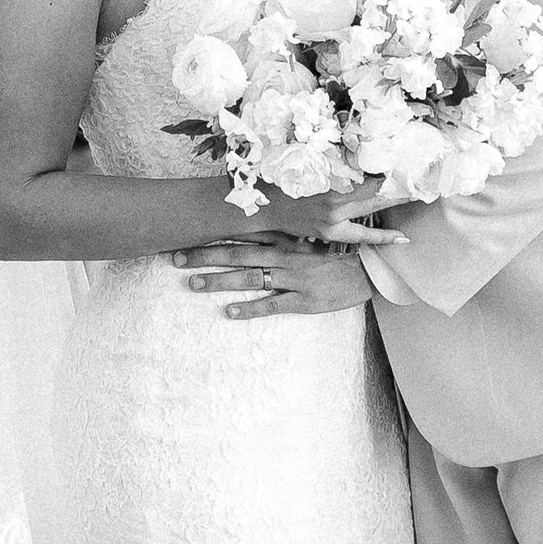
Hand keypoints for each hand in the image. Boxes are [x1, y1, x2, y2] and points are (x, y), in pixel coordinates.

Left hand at [172, 234, 376, 320]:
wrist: (366, 271)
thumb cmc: (332, 256)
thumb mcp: (304, 242)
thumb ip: (278, 237)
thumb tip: (249, 230)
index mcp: (283, 240)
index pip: (241, 236)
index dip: (212, 236)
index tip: (185, 237)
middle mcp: (284, 256)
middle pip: (237, 254)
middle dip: (205, 256)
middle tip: (176, 259)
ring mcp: (293, 278)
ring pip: (250, 277)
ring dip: (219, 281)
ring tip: (193, 284)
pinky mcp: (304, 300)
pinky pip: (273, 304)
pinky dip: (250, 308)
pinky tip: (229, 312)